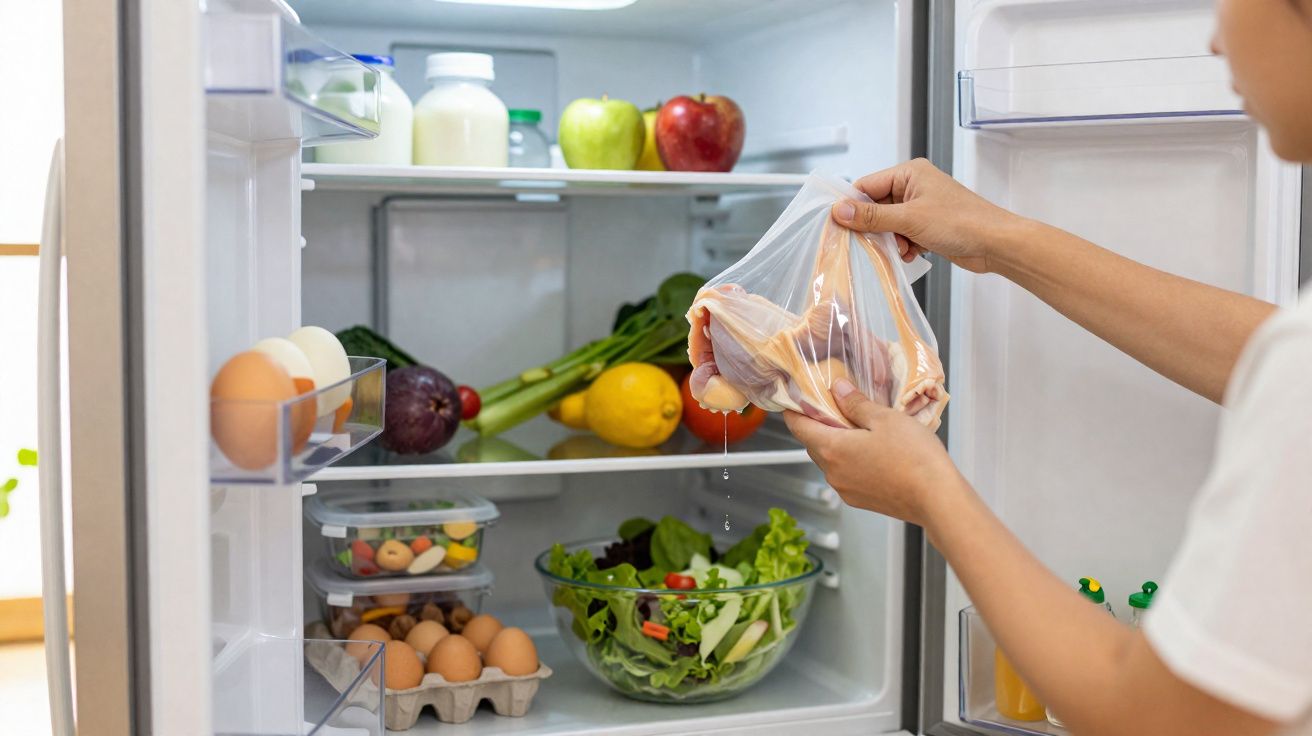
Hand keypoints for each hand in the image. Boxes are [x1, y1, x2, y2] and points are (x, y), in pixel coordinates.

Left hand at [783, 378, 959, 526]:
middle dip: (820, 425)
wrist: (938, 498)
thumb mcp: (885, 418)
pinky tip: (873, 451)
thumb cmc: (914, 457)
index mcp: (832, 449)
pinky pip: (846, 475)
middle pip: (814, 443)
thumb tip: (839, 390)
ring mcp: (846, 490)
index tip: (797, 398)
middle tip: (836, 406)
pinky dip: (851, 461)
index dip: (795, 410)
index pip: (798, 427)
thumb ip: (856, 403)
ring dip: (838, 444)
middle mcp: (832, 473)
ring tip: (861, 428)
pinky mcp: (861, 501)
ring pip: (831, 461)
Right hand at [830, 158, 1022, 273]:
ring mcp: (921, 206)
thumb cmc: (960, 223)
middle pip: (875, 207)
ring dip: (890, 240)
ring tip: (903, 248)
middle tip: (874, 243)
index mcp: (909, 173)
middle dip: (875, 228)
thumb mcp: (909, 219)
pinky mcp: (927, 225)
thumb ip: (871, 217)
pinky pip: (902, 234)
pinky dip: (903, 246)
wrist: (995, 244)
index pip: (866, 186)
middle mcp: (914, 186)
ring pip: (888, 224)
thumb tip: (839, 211)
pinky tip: (913, 253)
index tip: (840, 227)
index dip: (852, 208)